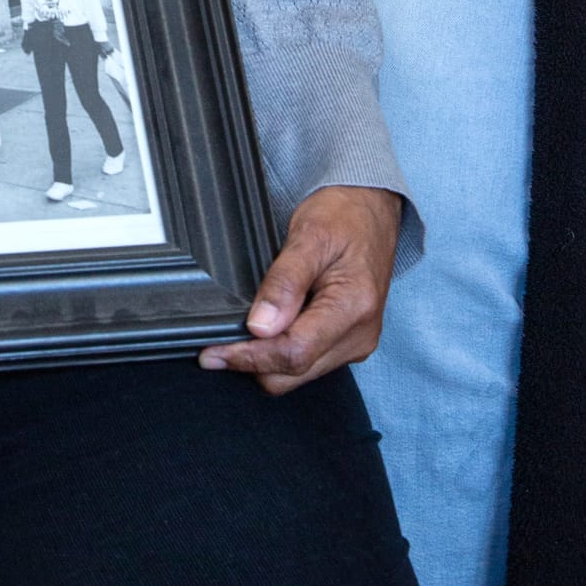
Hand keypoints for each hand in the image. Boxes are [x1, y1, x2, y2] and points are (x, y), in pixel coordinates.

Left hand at [199, 187, 400, 394]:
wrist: (371, 210)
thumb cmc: (343, 216)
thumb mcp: (309, 235)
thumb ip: (284, 282)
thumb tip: (260, 327)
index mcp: (353, 308)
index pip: (294, 353)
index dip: (249, 356)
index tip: (214, 351)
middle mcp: (359, 336)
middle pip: (292, 374)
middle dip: (252, 362)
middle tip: (217, 342)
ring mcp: (356, 343)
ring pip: (297, 375)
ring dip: (265, 360)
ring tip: (240, 333)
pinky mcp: (348, 343)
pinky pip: (307, 364)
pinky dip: (281, 352)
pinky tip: (267, 329)